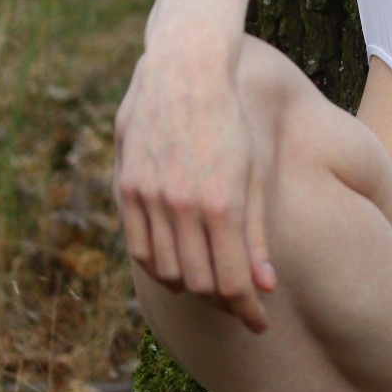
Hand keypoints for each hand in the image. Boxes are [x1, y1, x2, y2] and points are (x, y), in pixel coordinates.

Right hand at [112, 37, 277, 331]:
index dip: (247, 311)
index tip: (259, 323)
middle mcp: (182, 205)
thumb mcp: (254, 172)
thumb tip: (263, 287)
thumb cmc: (230, 117)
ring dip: (191, 287)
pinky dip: (160, 266)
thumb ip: (256, 231)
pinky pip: (139, 247)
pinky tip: (177, 265)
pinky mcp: (127, 186)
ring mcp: (149, 196)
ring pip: (166, 271)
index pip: (232, 282)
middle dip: (224, 303)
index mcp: (221, 202)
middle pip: (200, 283)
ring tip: (211, 285)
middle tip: (239, 305)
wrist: (185, 67)